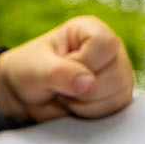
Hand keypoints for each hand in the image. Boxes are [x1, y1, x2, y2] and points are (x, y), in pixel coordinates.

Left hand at [0, 16, 135, 122]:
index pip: (105, 44)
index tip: (61, 66)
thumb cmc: (29, 71)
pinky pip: (114, 111)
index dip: (83, 62)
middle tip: (62, 85)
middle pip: (116, 75)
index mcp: (91, 29)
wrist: (26, 95)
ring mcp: (118, 74)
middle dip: (82, 90)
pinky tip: (76, 105)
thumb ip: (60, 73)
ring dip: (85, 104)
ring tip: (68, 94)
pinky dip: (90, 114)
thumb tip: (89, 85)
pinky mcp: (118, 96)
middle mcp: (111, 50)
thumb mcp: (37, 69)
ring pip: (118, 96)